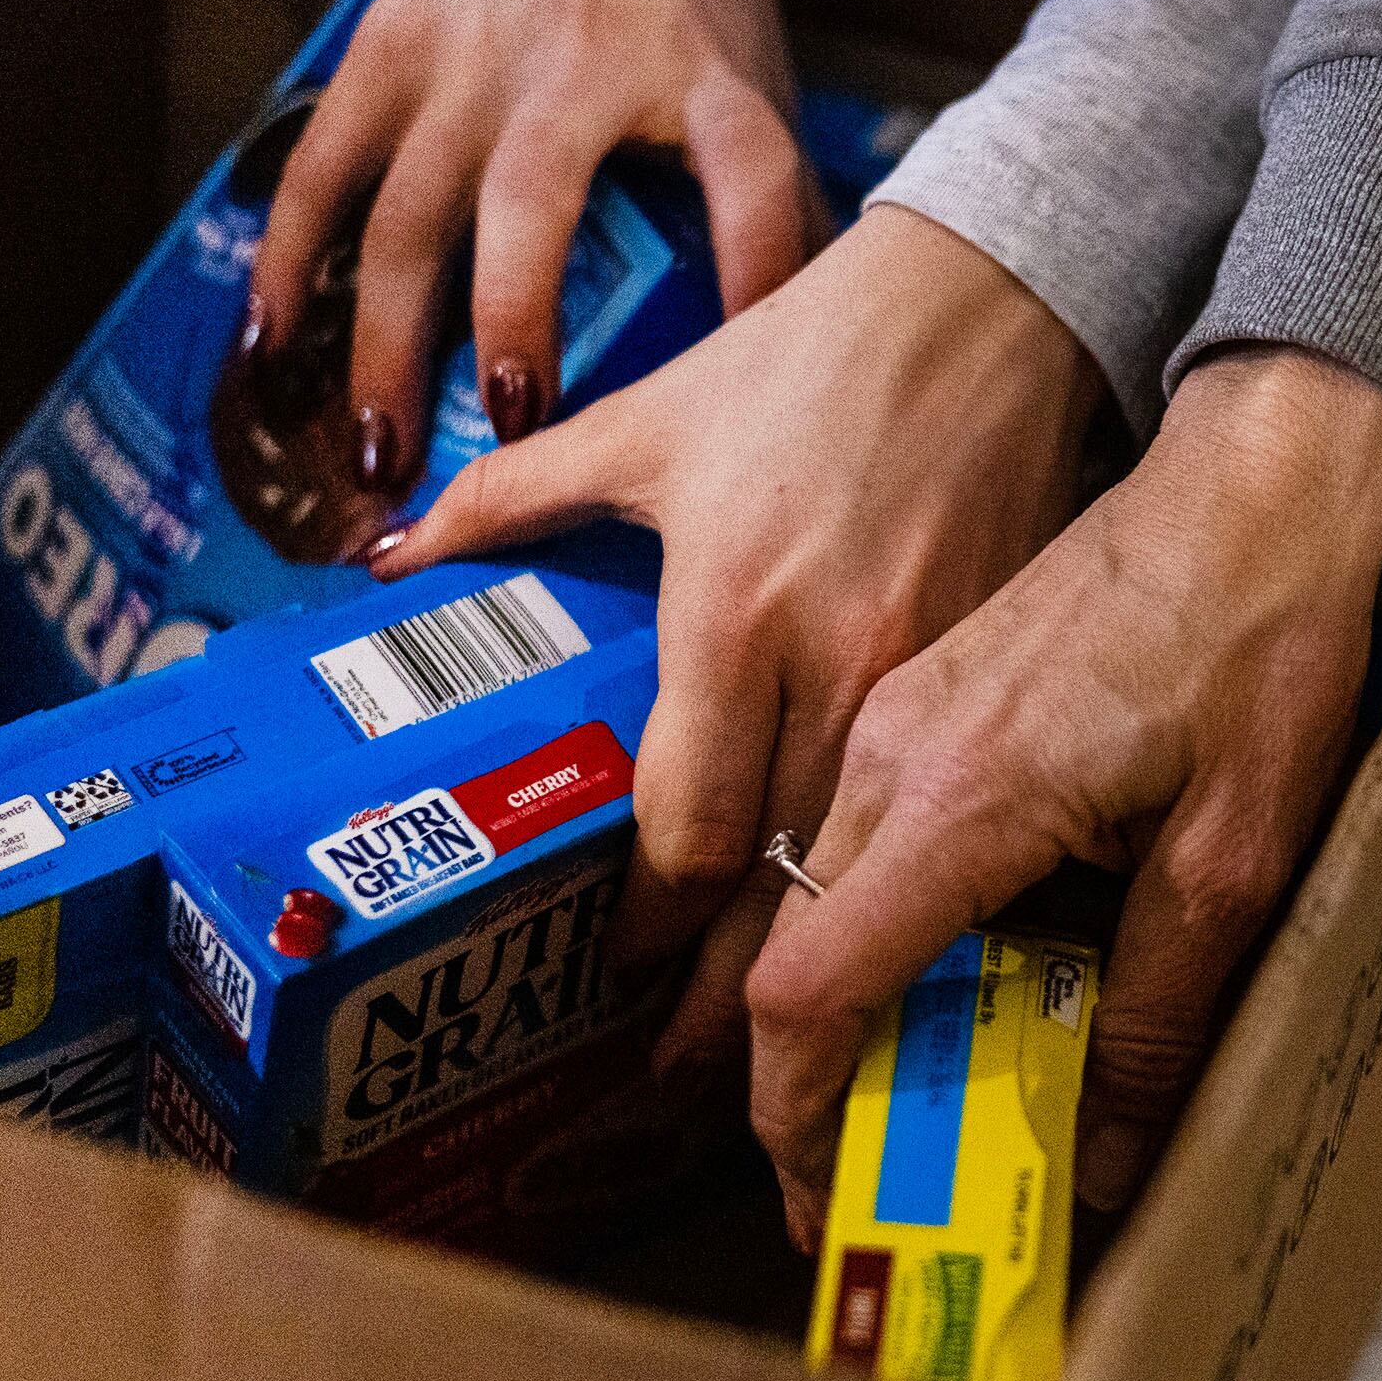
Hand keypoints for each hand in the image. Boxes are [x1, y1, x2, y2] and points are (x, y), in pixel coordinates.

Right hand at [246, 0, 808, 505]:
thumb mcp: (752, 66)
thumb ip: (778, 191)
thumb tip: (808, 342)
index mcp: (701, 74)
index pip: (750, 174)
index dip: (758, 270)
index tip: (744, 374)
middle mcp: (578, 66)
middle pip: (533, 204)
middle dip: (514, 325)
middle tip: (509, 435)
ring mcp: (469, 58)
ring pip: (411, 211)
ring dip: (388, 338)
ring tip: (382, 452)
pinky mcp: (386, 48)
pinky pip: (325, 166)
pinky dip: (290, 262)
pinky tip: (272, 351)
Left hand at [370, 205, 1101, 1080]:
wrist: (987, 302)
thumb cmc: (805, 360)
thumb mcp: (647, 420)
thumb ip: (512, 494)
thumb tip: (390, 552)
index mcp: (730, 612)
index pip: (687, 828)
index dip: (650, 923)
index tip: (621, 973)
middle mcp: (832, 663)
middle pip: (779, 881)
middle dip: (733, 996)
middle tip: (688, 1077)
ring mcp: (925, 674)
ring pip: (867, 862)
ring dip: (818, 956)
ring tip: (778, 1037)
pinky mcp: (991, 665)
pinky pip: (943, 801)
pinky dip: (907, 873)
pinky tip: (884, 924)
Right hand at [741, 348, 1381, 1243]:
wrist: (1257, 484)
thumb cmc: (1261, 648)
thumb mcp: (1237, 859)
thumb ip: (1159, 1015)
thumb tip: (1104, 1163)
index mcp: (960, 798)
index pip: (808, 986)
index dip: (790, 1114)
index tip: (816, 1200)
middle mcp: (896, 753)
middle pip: (793, 952)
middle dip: (808, 1087)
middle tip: (867, 1185)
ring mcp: (899, 717)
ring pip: (818, 895)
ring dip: (844, 1008)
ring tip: (912, 1100)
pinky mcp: (924, 698)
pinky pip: (861, 838)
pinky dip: (877, 931)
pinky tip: (951, 979)